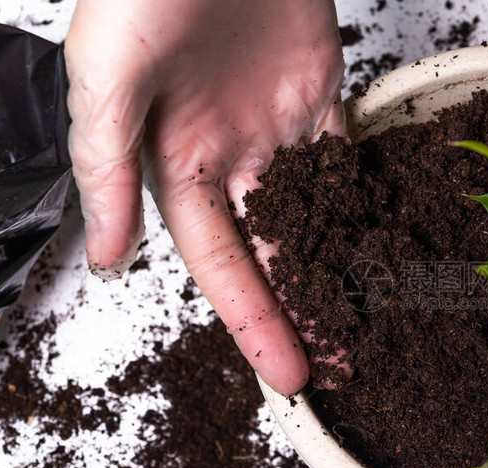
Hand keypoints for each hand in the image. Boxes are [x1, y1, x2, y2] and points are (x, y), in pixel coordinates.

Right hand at [65, 0, 345, 393]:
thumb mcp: (107, 76)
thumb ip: (107, 166)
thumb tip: (107, 255)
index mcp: (175, 162)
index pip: (220, 262)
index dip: (252, 319)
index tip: (285, 372)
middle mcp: (228, 156)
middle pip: (271, 254)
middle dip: (302, 311)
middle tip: (339, 365)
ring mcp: (275, 130)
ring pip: (312, 219)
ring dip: (337, 269)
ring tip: (369, 322)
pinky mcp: (316, 98)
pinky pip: (343, 165)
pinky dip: (361, 205)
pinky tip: (381, 245)